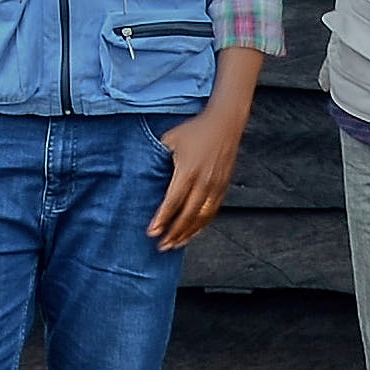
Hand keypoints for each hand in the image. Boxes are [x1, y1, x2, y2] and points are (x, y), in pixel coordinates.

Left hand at [147, 98, 245, 250]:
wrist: (225, 123)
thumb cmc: (195, 130)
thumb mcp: (170, 139)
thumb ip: (158, 157)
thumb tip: (144, 171)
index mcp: (188, 170)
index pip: (173, 202)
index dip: (163, 219)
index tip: (153, 232)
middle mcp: (203, 181)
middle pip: (188, 215)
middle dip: (174, 233)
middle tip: (162, 245)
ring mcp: (216, 186)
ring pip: (202, 218)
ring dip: (188, 233)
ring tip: (176, 244)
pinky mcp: (223, 187)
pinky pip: (212, 212)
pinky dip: (202, 225)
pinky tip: (193, 232)